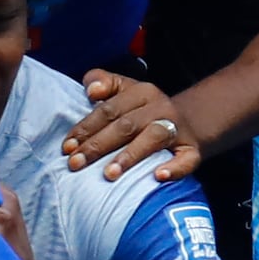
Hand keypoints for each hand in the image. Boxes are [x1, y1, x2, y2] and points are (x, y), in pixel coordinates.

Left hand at [60, 68, 201, 182]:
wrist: (188, 123)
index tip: (67, 147)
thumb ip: (103, 83)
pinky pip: (186, 160)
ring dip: (130, 156)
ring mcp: (177, 129)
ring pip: (152, 139)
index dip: (86, 128)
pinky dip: (173, 169)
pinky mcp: (191, 150)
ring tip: (109, 174)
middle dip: (98, 146)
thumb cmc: (143, 111)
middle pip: (126, 126)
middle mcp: (160, 108)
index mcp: (141, 92)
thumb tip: (91, 90)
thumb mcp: (124, 90)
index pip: (109, 110)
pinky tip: (158, 176)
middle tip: (76, 164)